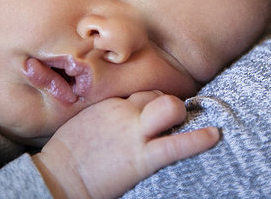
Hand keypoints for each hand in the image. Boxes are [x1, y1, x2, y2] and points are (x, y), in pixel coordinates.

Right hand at [32, 91, 219, 198]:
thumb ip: (107, 116)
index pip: (142, 93)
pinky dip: (198, 139)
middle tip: (167, 124)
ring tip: (181, 128)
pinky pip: (176, 144)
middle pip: (157, 94)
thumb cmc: (67, 155)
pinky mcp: (142, 157)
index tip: (154, 115)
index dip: (151, 104)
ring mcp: (134, 133)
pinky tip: (213, 136)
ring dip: (179, 115)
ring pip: (170, 107)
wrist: (58, 176)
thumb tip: (120, 120)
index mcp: (110, 104)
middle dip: (167, 105)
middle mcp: (124, 112)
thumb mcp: (86, 123)